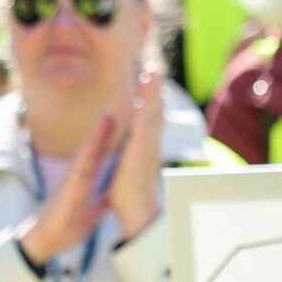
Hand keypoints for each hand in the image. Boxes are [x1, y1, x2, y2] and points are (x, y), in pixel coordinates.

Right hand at [17, 113, 119, 269]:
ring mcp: (72, 182)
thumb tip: (113, 194)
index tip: (123, 123)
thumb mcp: (92, 211)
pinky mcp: (68, 191)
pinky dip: (87, 158)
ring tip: (107, 118)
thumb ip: (101, 199)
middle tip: (115, 108)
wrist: (47, 240)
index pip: (100, 156)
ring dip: (96, 136)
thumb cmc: (67, 224)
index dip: (111, 140)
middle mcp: (78, 176)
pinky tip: (93, 146)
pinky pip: (79, 172)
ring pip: (86, 155)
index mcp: (85, 180)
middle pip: (94, 149)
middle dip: (104, 129)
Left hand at [106, 68, 165, 242]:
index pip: (147, 119)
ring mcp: (148, 144)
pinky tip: (147, 89)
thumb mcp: (126, 171)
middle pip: (155, 110)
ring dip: (153, 90)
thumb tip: (127, 156)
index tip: (149, 84)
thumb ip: (128, 161)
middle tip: (154, 68)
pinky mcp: (143, 147)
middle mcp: (149, 143)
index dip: (149, 101)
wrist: (136, 213)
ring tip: (152, 70)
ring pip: (153, 111)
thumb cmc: (128, 196)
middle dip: (155, 89)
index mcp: (143, 147)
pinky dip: (148, 102)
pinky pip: (146, 119)